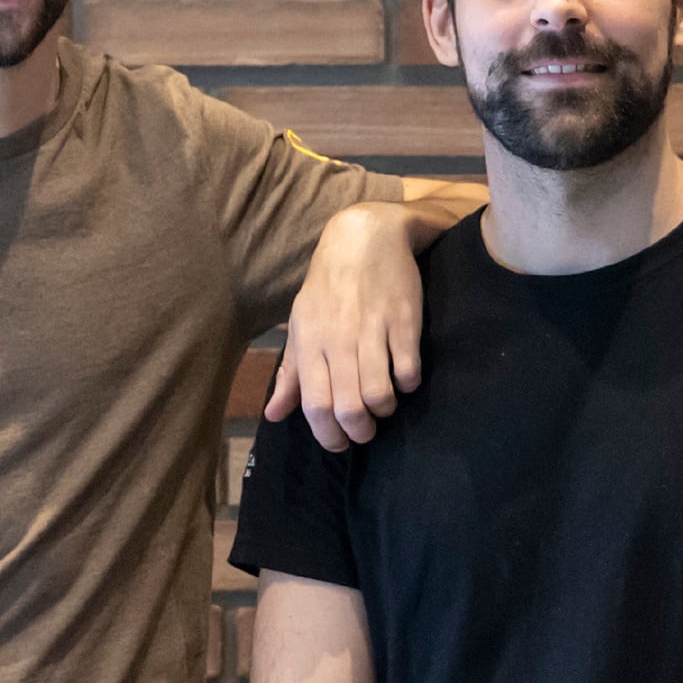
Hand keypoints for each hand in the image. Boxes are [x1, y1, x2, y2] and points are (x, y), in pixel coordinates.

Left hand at [270, 202, 423, 450]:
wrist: (364, 239)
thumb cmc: (329, 287)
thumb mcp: (301, 324)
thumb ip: (290, 373)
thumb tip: (274, 415)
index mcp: (311, 342)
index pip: (315, 406)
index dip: (329, 436)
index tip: (339, 443)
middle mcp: (339, 340)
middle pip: (349, 408)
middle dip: (360, 432)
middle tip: (365, 430)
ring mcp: (373, 331)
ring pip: (380, 395)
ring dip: (384, 410)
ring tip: (384, 405)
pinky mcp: (404, 322)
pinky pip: (408, 371)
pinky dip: (408, 384)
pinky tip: (404, 377)